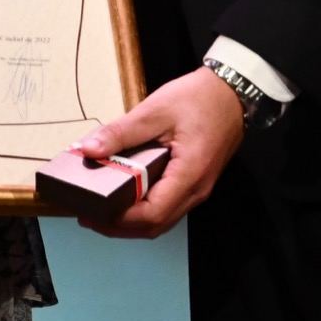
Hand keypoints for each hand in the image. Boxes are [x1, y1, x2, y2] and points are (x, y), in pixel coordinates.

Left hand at [72, 67, 244, 238]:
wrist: (232, 93)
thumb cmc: (198, 99)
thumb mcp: (155, 110)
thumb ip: (121, 132)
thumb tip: (89, 150)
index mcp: (189, 175)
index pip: (152, 214)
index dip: (119, 220)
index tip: (92, 213)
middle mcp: (196, 190)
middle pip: (156, 225)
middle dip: (120, 226)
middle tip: (89, 216)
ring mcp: (197, 188)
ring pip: (162, 219)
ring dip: (131, 221)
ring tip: (101, 209)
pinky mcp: (194, 182)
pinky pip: (167, 206)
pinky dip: (144, 209)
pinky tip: (124, 196)